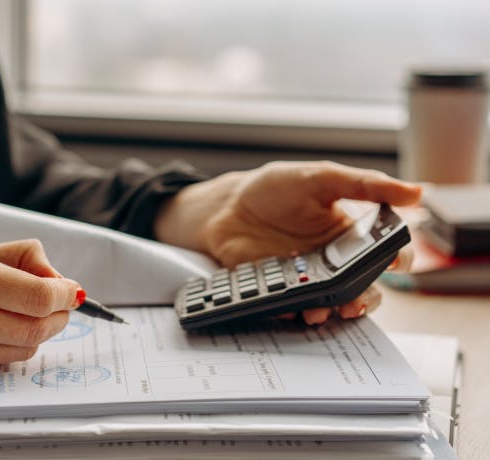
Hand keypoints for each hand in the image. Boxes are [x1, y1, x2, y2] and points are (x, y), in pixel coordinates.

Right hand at [0, 239, 80, 374]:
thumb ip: (11, 256)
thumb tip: (55, 275)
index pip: (36, 296)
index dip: (63, 293)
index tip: (70, 288)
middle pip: (36, 328)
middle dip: (58, 315)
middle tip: (59, 302)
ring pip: (22, 349)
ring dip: (39, 332)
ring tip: (30, 313)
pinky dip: (11, 345)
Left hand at [154, 161, 420, 323]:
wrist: (226, 207)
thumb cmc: (275, 188)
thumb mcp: (321, 177)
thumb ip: (364, 185)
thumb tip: (415, 191)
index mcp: (352, 233)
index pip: (388, 252)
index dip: (397, 260)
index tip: (393, 263)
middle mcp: (335, 260)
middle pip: (365, 287)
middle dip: (366, 297)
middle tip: (357, 299)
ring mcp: (308, 277)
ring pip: (334, 303)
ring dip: (333, 310)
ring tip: (324, 310)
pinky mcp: (281, 290)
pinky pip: (294, 307)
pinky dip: (295, 310)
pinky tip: (292, 306)